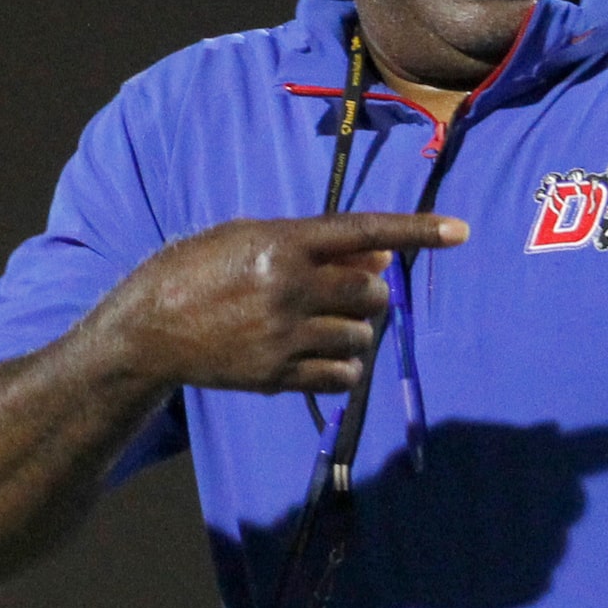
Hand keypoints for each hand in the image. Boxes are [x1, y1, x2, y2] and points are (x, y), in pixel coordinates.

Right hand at [101, 212, 467, 393]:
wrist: (146, 330)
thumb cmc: (199, 272)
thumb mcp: (249, 239)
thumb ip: (317, 246)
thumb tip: (383, 258)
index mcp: (280, 243)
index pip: (363, 231)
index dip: (416, 230)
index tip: (461, 231)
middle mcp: (288, 287)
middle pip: (372, 292)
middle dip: (368, 293)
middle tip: (341, 294)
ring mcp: (284, 335)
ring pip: (362, 336)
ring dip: (356, 332)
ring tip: (320, 326)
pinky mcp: (277, 375)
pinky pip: (344, 377)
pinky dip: (344, 369)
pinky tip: (319, 358)